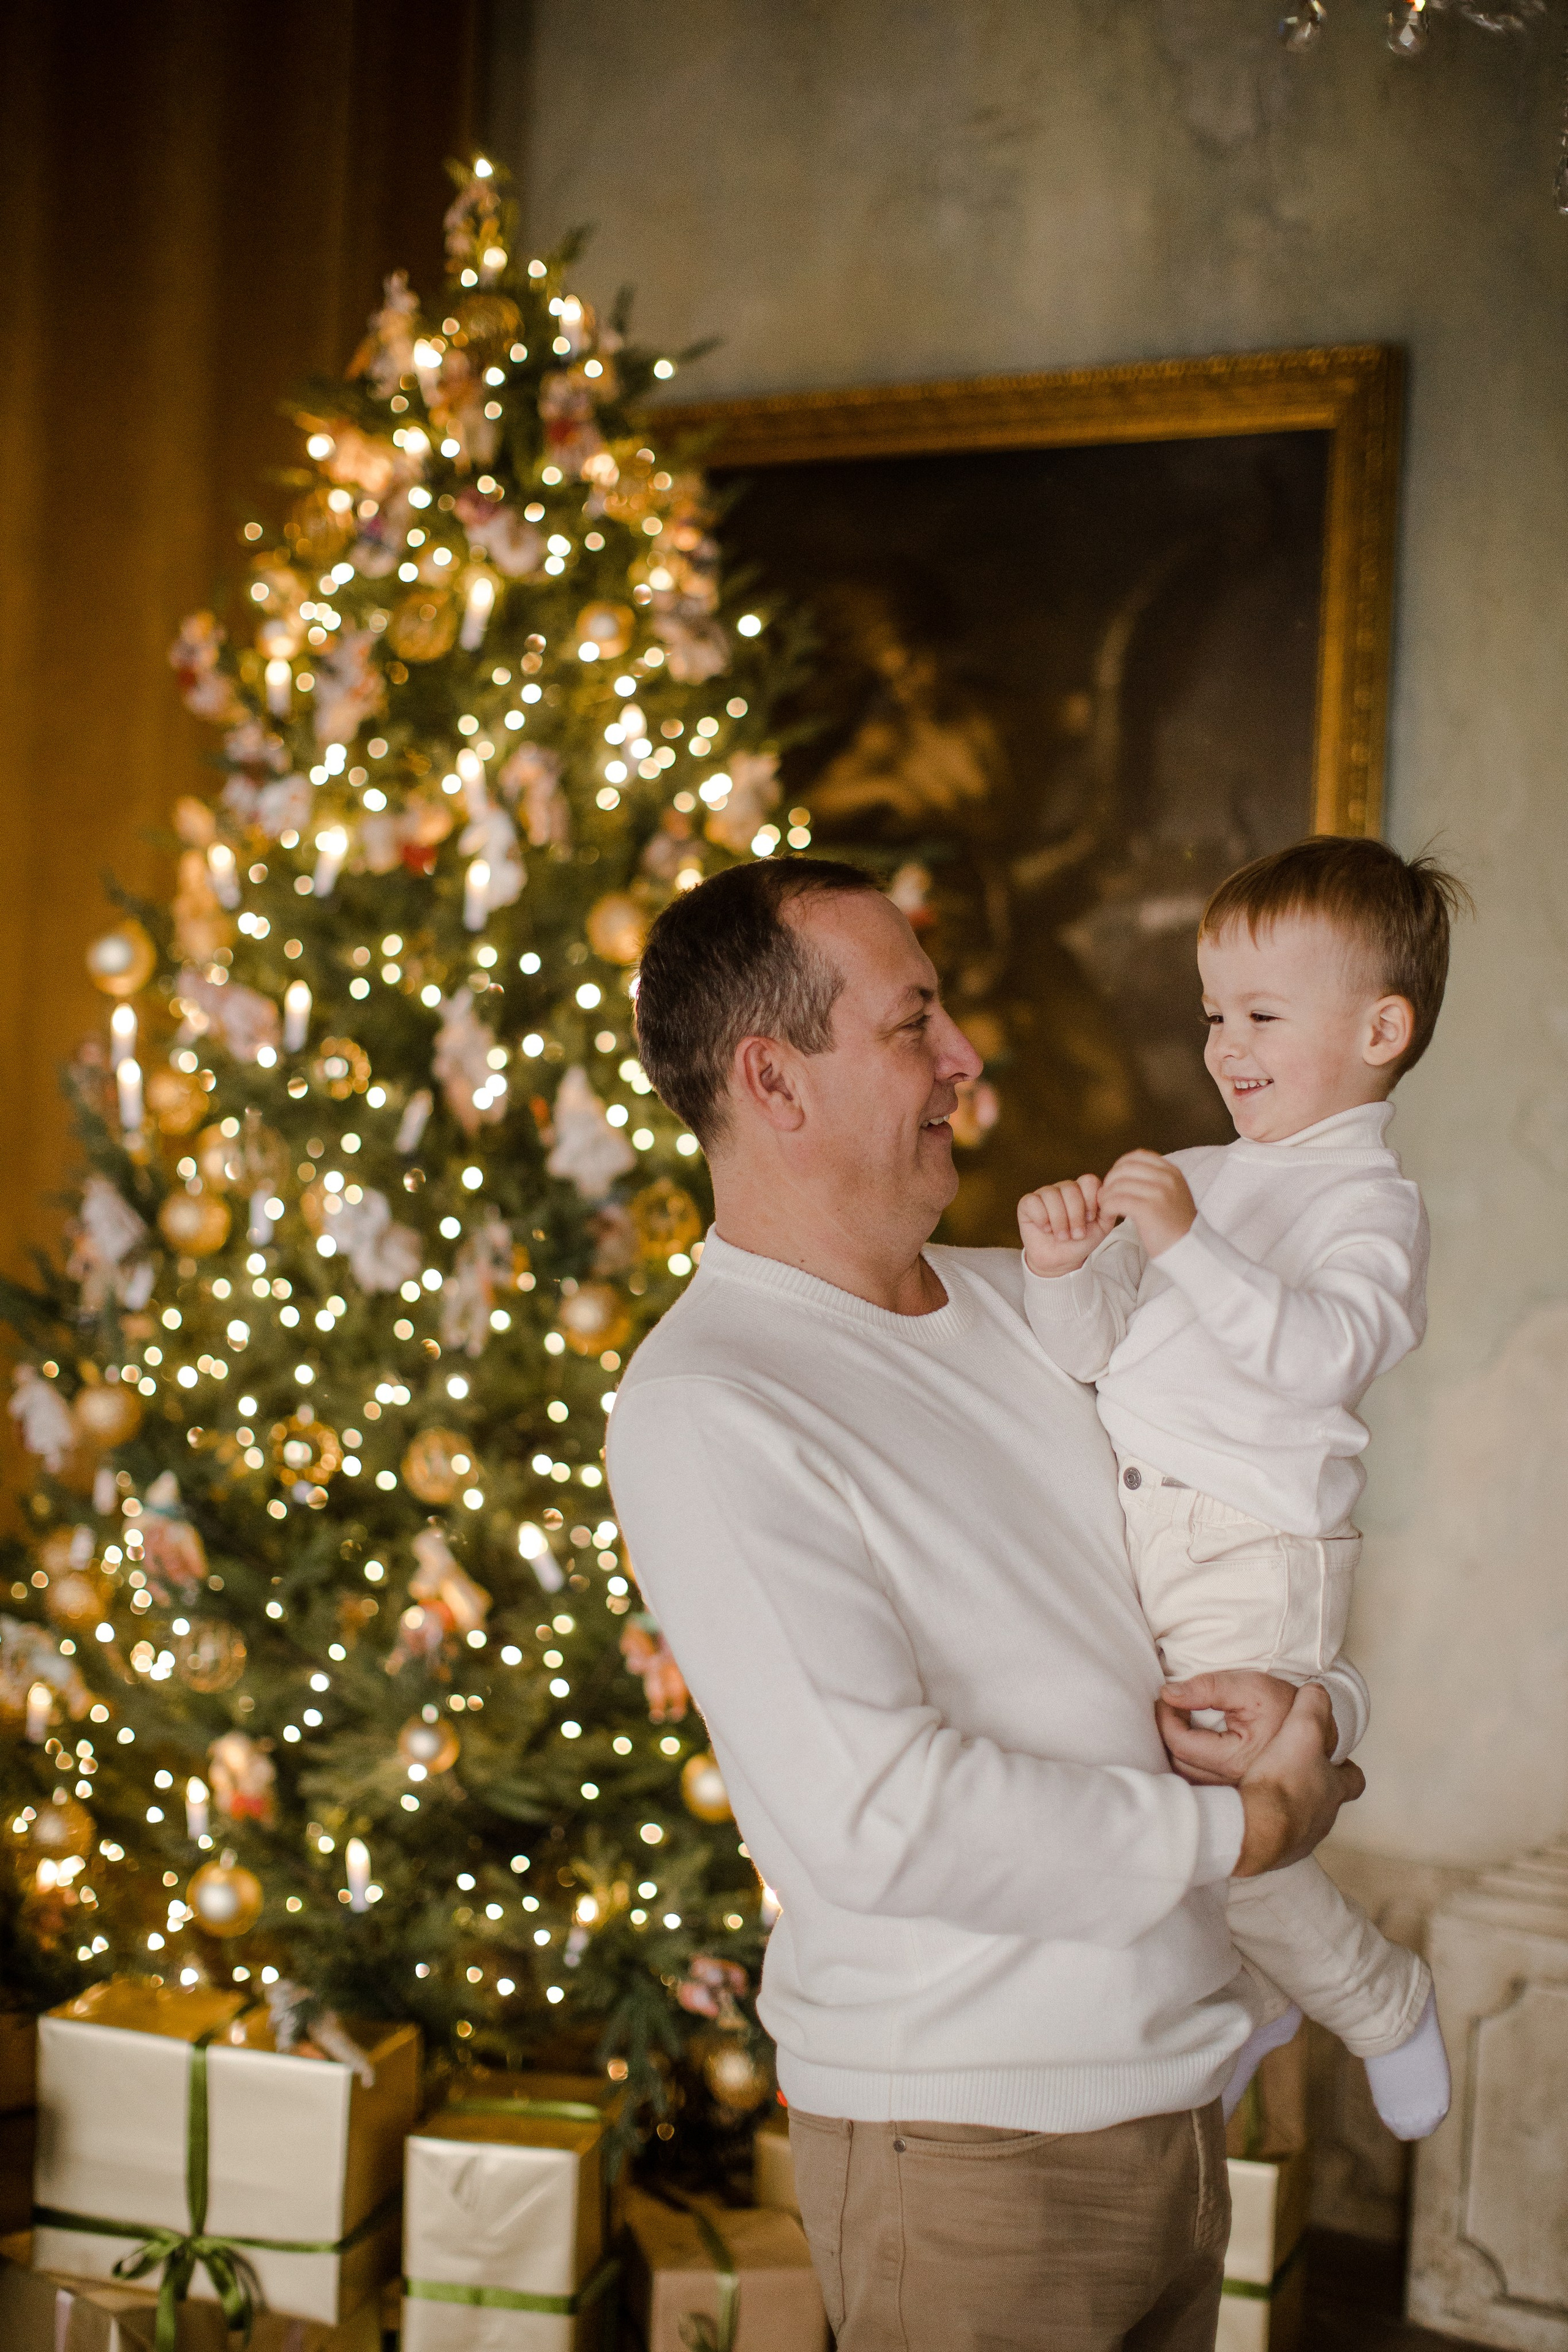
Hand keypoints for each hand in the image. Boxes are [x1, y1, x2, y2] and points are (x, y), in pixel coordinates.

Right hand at [1018, 1175, 1118, 1275]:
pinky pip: (1033, 1202)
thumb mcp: (1102, 1227)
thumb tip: (1110, 1196)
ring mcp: (1044, 1194)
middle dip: (1075, 1216)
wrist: (1061, 1260)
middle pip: (1070, 1188)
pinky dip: (1041, 1219)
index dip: (1090, 1200)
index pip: (1088, 1181)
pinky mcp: (1027, 1203)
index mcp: (1082, 1190)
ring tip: (1061, 1236)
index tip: (1090, 1219)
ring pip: (1051, 1195)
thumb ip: (1109, 1210)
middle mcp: (1063, 1188)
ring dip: (1059, 1221)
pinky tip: (1045, 1229)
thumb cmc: (1081, 1241)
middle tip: (1076, 1234)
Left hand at [1098, 1150, 1196, 1257]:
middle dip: (1110, 1181)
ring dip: (1106, 1196)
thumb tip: (1125, 1170)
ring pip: (1118, 1185)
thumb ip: (1155, 1179)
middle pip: (1124, 1168)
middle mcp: (1166, 1178)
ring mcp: (1159, 1192)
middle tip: (1106, 1196)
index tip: (1115, 1181)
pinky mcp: (1148, 1209)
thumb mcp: (1172, 1193)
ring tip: (1106, 1207)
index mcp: (1171, 1171)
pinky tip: (1109, 1215)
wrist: (1189, 1248)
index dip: (1120, 1166)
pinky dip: (1108, 1207)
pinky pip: (1117, 1201)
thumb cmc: (1174, 1225)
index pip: (1137, 1156)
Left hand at [1157, 1671, 1324, 1784]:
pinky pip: (1200, 1782)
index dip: (1165, 1716)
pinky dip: (1189, 1762)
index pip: (1180, 1743)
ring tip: (1180, 1721)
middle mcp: (1232, 1783)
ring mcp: (1235, 1792)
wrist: (1319, 1729)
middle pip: (1178, 1762)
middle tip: (1171, 1706)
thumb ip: (1208, 1688)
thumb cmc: (1285, 1706)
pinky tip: (1193, 1742)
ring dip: (1177, 1749)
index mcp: (1234, 1759)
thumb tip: (1169, 1693)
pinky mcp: (1237, 1793)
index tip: (1165, 1697)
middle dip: (1167, 1732)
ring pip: (1187, 1777)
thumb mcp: (1251, 1688)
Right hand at [1228, 1683, 1364, 1877]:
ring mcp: (1303, 1839)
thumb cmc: (1282, 1780)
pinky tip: (1253, 1817)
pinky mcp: (1279, 1854)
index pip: (1354, 1779)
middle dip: (1316, 1791)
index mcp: (1333, 1789)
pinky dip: (1270, 1827)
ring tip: (1270, 1796)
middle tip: (1298, 1778)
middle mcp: (1324, 1818)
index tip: (1338, 1762)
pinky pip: (1279, 1839)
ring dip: (1291, 1810)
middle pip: (1327, 1803)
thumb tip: (1318, 1689)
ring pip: (1304, 1822)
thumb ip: (1312, 1706)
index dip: (1347, 1769)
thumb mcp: (1301, 1730)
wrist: (1255, 1826)